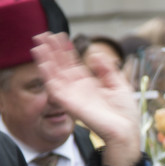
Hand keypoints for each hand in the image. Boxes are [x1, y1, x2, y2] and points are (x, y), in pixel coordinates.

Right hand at [32, 32, 141, 165]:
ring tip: (38, 45)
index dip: (65, 50)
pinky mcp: (70, 105)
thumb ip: (106, 69)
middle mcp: (77, 89)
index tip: (60, 35)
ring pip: (54, 75)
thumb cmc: (124, 112)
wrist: (126, 130)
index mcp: (88, 83)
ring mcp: (72, 96)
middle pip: (60, 66)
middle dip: (52, 51)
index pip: (72, 63)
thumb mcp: (118, 84)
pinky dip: (48, 76)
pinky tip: (43, 63)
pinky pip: (55, 89)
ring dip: (45, 60)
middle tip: (43, 34)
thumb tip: (95, 53)